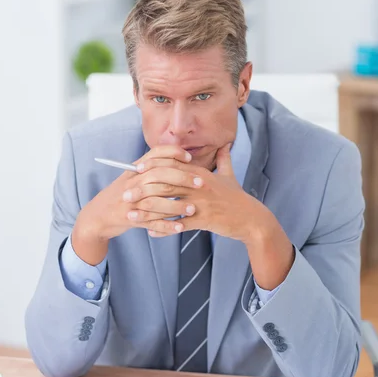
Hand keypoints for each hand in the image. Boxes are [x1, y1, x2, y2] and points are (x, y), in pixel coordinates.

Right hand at [72, 145, 196, 263]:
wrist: (98, 215)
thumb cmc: (122, 195)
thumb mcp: (133, 176)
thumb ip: (152, 167)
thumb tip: (178, 159)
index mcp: (135, 168)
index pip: (156, 154)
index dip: (174, 154)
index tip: (190, 159)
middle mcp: (132, 181)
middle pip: (160, 175)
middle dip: (183, 178)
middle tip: (201, 183)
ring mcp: (131, 200)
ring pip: (157, 200)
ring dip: (177, 205)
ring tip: (193, 209)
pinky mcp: (130, 218)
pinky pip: (151, 222)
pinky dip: (166, 226)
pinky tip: (180, 227)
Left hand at [124, 143, 294, 288]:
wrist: (251, 219)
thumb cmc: (238, 198)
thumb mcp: (231, 176)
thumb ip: (224, 159)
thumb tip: (226, 144)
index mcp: (200, 174)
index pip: (171, 166)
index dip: (151, 168)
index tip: (134, 171)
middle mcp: (198, 186)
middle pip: (164, 184)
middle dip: (142, 189)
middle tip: (125, 195)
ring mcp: (201, 203)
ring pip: (168, 205)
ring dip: (147, 211)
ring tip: (131, 216)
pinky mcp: (203, 220)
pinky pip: (178, 225)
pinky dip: (163, 229)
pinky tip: (150, 232)